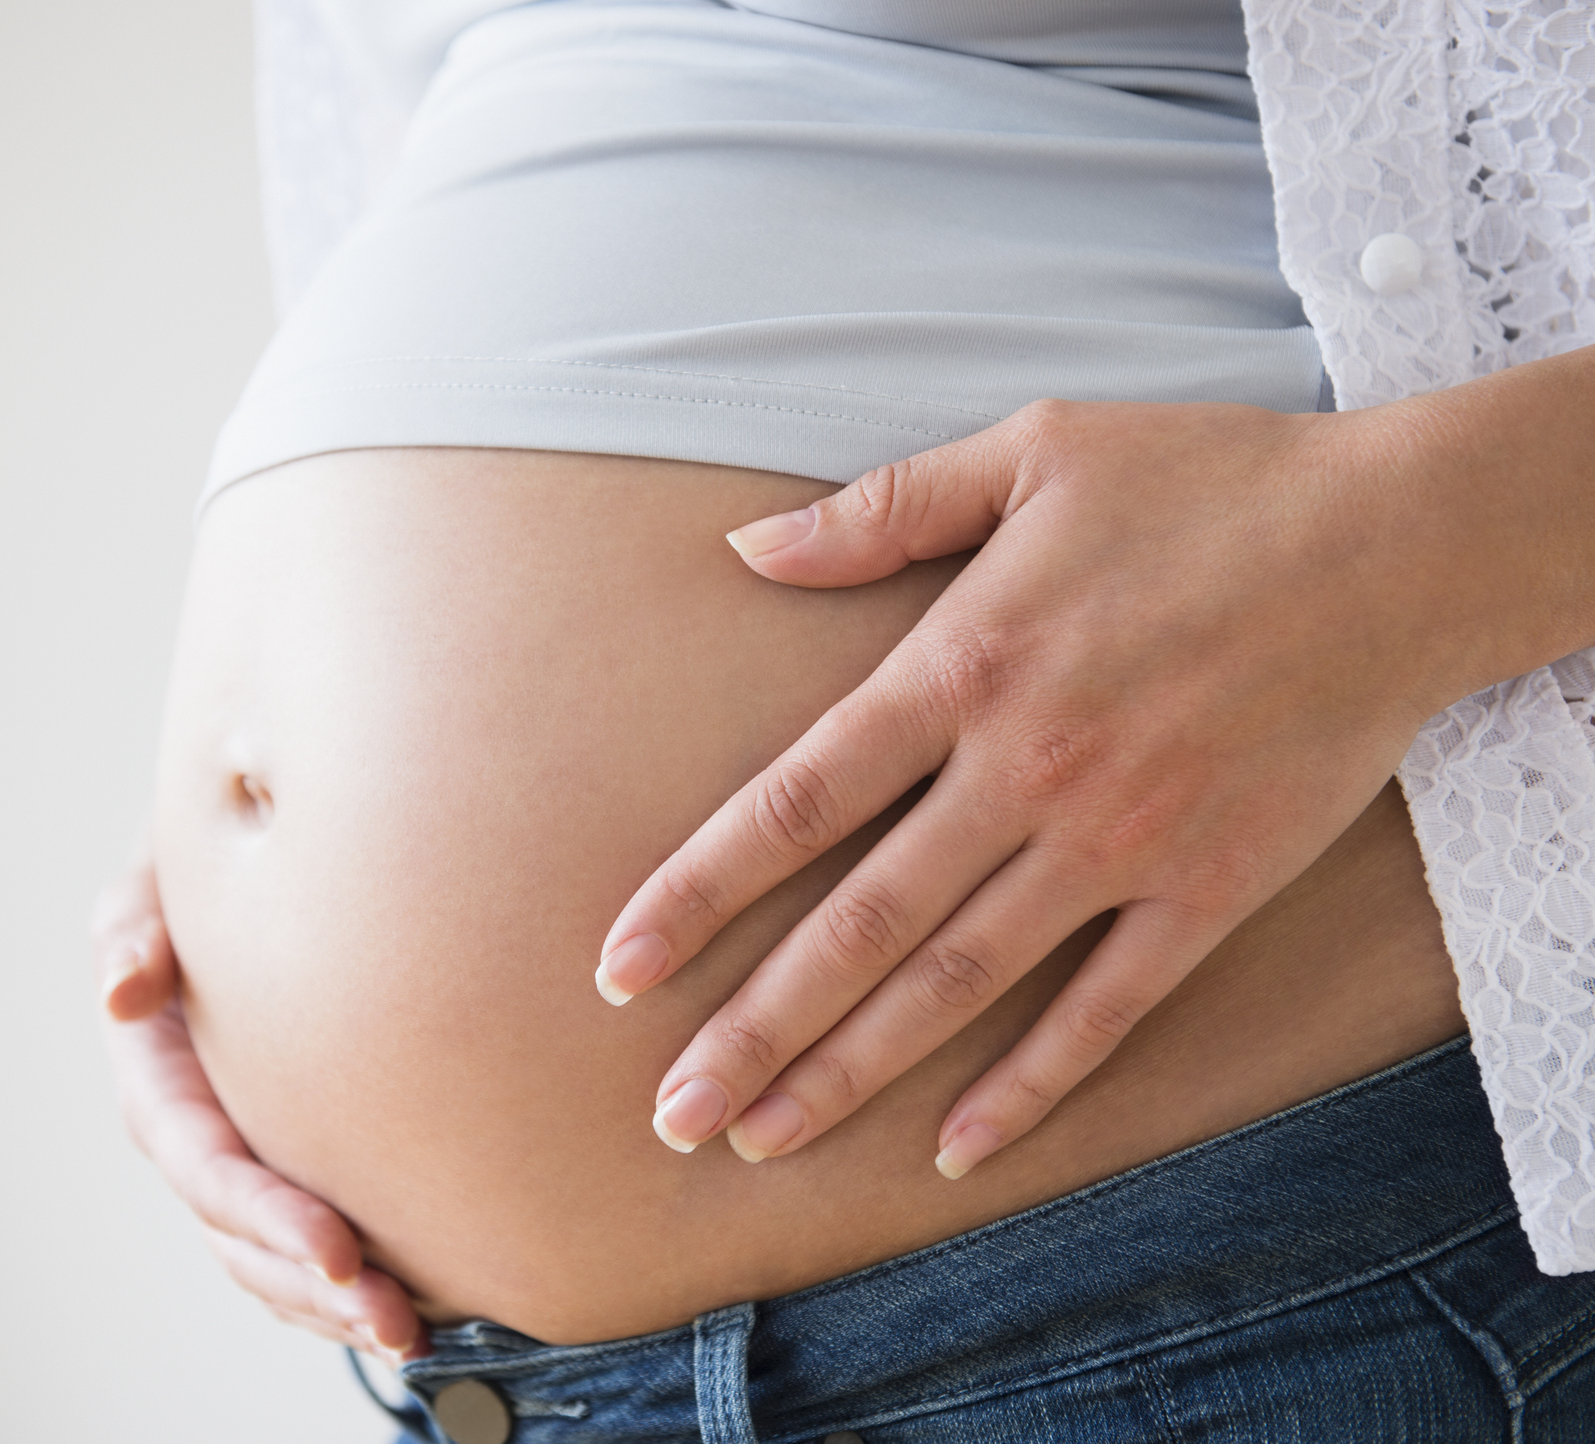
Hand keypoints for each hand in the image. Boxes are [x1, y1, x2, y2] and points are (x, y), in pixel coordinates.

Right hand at [93, 851, 426, 1361]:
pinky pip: (305, 1249)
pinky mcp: (283, 1163)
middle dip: (314, 1288)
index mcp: (159, 1076)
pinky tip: (421, 1308)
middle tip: (395, 1322)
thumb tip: (122, 988)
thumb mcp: (157, 880)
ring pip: (274, 1262)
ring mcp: (238, 1158)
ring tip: (413, 1336)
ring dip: (336, 1309)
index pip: (207, 1165)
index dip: (266, 1214)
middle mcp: (193, 1134)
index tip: (341, 1249)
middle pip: (244, 1239)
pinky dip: (347, 1287)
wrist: (258, 868)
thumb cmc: (203, 869)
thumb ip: (136, 923)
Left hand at [595, 382, 1592, 1177]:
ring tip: (761, 1138)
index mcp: (963, 665)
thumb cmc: (1211, 482)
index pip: (794, 801)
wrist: (1402, 540)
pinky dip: (1029, 1085)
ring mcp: (1117, 843)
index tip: (618, 967)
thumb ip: (881, 510)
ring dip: (852, 1069)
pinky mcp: (1208, 892)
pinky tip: (954, 1148)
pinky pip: (1103, 1010)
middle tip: (669, 1111)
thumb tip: (750, 548)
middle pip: (858, 925)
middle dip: (752, 1026)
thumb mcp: (1032, 448)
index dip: (697, 891)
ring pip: (958, 983)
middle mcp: (1023, 772)